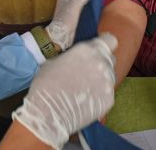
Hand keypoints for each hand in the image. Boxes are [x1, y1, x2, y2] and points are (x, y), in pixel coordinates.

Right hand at [13, 34, 117, 149]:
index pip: (110, 40)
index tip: (99, 49)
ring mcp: (108, 81)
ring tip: (84, 90)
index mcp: (88, 50)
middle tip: (88, 73)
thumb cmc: (45, 85)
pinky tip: (86, 101)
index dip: (105, 44)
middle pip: (109, 59)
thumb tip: (78, 58)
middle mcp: (102, 63)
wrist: (49, 114)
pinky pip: (108, 93)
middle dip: (101, 63)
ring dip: (100, 80)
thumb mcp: (54, 61)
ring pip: (109, 77)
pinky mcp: (110, 98)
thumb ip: (73, 56)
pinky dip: (99, 95)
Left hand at [45, 0, 90, 51]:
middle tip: (86, 0)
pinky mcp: (69, 19)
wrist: (63, 31)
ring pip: (75, 6)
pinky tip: (86, 15)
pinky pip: (76, 14)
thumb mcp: (78, 2)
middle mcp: (63, 3)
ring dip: (82, 6)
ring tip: (88, 7)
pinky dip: (81, 14)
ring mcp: (66, 12)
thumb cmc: (67, 16)